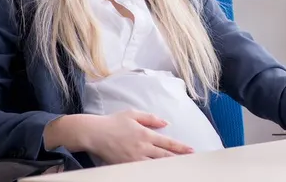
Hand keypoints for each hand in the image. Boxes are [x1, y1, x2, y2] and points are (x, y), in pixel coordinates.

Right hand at [45, 110, 193, 163]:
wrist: (94, 133)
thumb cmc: (113, 122)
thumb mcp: (133, 114)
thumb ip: (151, 118)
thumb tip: (166, 123)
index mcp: (145, 134)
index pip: (167, 143)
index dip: (180, 147)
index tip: (191, 150)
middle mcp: (142, 148)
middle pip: (164, 156)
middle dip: (178, 158)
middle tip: (190, 160)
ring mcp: (134, 159)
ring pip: (155, 165)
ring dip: (167, 166)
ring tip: (179, 167)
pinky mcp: (126, 165)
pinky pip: (142, 170)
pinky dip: (152, 170)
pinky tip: (159, 171)